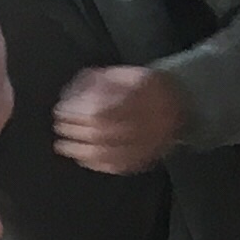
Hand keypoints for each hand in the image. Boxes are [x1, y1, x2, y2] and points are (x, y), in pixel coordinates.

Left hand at [55, 64, 187, 174]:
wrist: (179, 104)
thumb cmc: (143, 87)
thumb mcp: (124, 73)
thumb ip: (100, 81)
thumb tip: (73, 93)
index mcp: (142, 95)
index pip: (102, 110)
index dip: (77, 113)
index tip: (61, 110)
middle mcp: (148, 121)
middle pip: (102, 133)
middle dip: (75, 131)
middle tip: (59, 126)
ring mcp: (150, 143)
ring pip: (110, 153)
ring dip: (80, 151)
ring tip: (63, 145)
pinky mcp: (148, 158)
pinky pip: (120, 166)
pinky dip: (97, 164)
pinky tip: (82, 158)